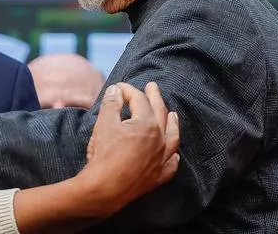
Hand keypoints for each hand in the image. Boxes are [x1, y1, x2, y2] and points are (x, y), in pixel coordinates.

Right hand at [75, 82, 179, 215]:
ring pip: (173, 137)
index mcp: (147, 123)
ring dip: (173, 123)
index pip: (139, 100)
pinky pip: (171, 164)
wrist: (105, 189)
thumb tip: (116, 90)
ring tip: (173, 114)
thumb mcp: (104, 124)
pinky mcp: (158, 176)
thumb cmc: (104, 155)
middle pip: (160, 112)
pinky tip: (174, 154)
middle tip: (152, 86)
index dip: (128, 91)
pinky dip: (173, 156)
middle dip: (155, 97)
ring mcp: (161, 158)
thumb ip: (111, 104)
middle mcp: (160, 139)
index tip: (119, 88)